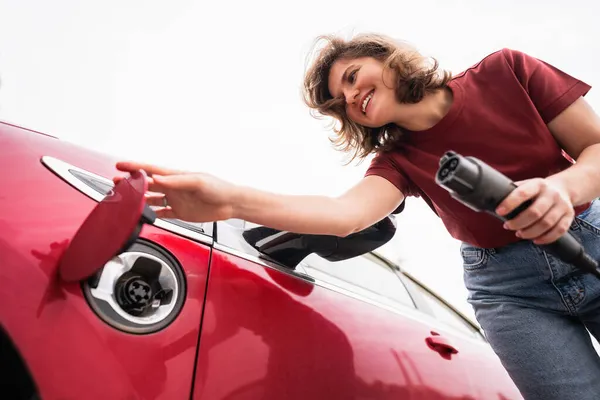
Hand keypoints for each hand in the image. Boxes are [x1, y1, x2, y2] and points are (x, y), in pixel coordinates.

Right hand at [113, 161, 237, 221]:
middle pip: (147, 184)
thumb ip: (177, 181)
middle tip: (116, 183)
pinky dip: (151, 214)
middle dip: (131, 183)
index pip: (151, 170)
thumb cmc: (219, 188)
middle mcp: (173, 187)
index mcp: (176, 176)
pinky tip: (142, 215)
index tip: (120, 165)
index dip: (135, 167)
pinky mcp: (180, 212)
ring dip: (138, 199)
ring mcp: (175, 199)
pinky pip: (161, 213)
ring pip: (151, 199)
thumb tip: (159, 178)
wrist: (231, 204)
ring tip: (124, 199)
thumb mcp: (198, 182)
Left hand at [496, 178, 573, 244]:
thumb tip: (489, 200)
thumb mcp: (526, 185)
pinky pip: (559, 231)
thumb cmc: (537, 190)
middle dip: (518, 222)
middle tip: (508, 226)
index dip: (510, 203)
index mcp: (538, 184)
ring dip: (530, 232)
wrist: (563, 188)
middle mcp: (552, 194)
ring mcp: (562, 205)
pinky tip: (535, 240)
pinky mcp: (569, 216)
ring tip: (519, 234)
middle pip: (535, 212)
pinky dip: (546, 238)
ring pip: (547, 224)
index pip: (523, 193)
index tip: (499, 212)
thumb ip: (512, 192)